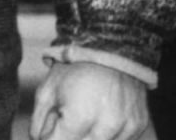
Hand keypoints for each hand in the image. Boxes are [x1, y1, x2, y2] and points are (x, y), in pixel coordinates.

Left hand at [31, 60, 151, 139]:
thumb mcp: (46, 91)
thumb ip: (38, 124)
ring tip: (86, 117)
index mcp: (80, 117)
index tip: (52, 125)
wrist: (114, 45)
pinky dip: (107, 135)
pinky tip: (102, 117)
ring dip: (88, 137)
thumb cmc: (76, 68)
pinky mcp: (138, 125)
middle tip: (69, 120)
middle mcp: (106, 126)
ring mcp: (125, 127)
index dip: (51, 137)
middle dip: (70, 136)